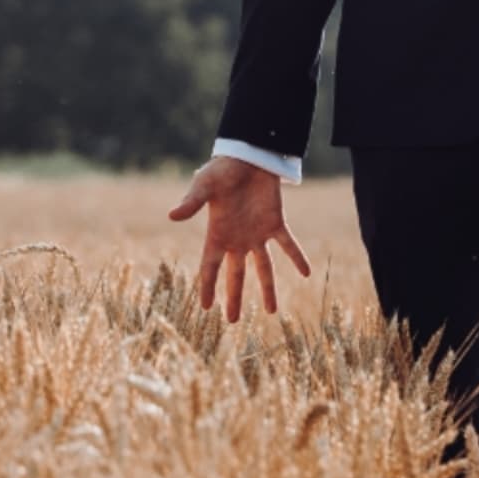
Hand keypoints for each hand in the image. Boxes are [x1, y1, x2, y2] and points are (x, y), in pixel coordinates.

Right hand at [169, 157, 311, 320]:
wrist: (247, 156)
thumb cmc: (220, 171)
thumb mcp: (203, 186)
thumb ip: (192, 203)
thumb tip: (172, 216)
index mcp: (216, 235)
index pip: (210, 268)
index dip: (208, 287)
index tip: (206, 308)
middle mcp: (237, 240)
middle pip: (236, 275)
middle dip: (234, 298)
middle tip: (232, 321)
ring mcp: (257, 234)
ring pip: (263, 267)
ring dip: (267, 288)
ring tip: (272, 312)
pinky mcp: (276, 222)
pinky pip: (288, 244)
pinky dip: (297, 257)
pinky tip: (306, 273)